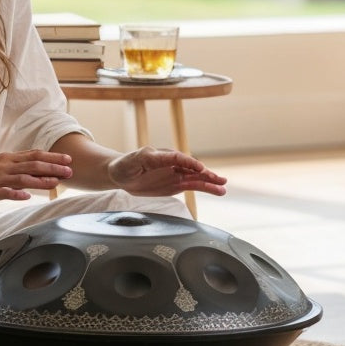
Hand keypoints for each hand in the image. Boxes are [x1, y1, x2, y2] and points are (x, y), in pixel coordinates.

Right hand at [0, 150, 73, 207]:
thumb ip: (15, 169)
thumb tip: (33, 172)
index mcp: (7, 159)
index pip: (34, 155)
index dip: (52, 157)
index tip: (68, 159)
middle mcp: (4, 166)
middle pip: (33, 164)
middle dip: (53, 167)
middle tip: (70, 171)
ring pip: (23, 177)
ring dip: (41, 180)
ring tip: (56, 183)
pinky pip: (4, 192)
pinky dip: (16, 194)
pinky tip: (27, 197)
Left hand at [107, 146, 227, 198]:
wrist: (121, 175)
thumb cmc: (127, 164)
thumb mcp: (136, 159)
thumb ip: (148, 158)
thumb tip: (162, 155)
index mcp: (162, 155)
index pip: (179, 158)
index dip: (190, 163)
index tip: (199, 168)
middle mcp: (173, 163)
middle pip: (192, 168)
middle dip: (205, 174)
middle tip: (219, 180)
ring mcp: (176, 173)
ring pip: (196, 178)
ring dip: (210, 182)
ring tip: (223, 188)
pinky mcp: (177, 184)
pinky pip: (193, 186)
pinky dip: (205, 188)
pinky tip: (217, 190)